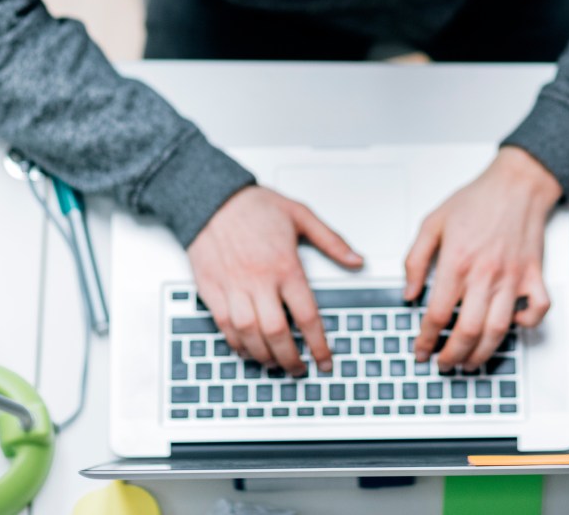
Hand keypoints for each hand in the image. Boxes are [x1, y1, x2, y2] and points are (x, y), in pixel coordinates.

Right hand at [187, 185, 362, 375]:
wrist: (211, 198)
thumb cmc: (255, 205)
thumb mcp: (301, 215)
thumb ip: (331, 241)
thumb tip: (356, 260)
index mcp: (285, 266)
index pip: (307, 316)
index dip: (319, 345)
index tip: (325, 360)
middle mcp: (259, 281)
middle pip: (277, 332)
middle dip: (290, 359)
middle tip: (298, 370)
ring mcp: (233, 287)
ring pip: (249, 335)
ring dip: (263, 355)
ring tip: (275, 363)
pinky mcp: (212, 290)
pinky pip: (224, 326)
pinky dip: (236, 343)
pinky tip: (247, 349)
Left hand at [404, 146, 561, 370]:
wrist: (516, 184)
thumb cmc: (477, 200)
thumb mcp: (432, 223)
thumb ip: (415, 259)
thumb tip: (409, 292)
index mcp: (456, 262)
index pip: (437, 314)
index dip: (425, 339)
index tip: (420, 350)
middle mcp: (485, 274)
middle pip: (467, 331)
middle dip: (452, 356)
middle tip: (443, 364)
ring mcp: (512, 277)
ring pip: (499, 329)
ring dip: (483, 353)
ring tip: (470, 362)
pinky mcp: (533, 275)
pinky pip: (538, 310)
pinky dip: (528, 324)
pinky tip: (513, 327)